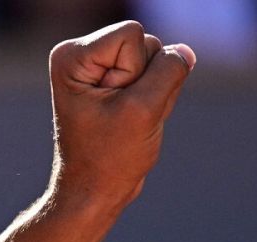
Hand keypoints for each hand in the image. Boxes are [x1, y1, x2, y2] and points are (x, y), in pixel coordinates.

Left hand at [48, 20, 194, 209]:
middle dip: (147, 83)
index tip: (113, 104)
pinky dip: (156, 100)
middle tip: (122, 116)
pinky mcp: (118, 81)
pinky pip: (159, 76)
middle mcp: (82, 55)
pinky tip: (136, 119)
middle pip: (147, 43)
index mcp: (72, 56)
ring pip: (157, 60)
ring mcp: (100, 68)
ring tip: (128, 121)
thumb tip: (184, 52)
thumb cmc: (109, 157)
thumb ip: (169, 70)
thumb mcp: (144, 108)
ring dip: (154, 94)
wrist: (95, 191)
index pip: (134, 35)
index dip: (136, 71)